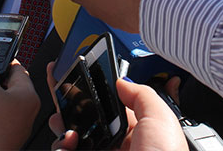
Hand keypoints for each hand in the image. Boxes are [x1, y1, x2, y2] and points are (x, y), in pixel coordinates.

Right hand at [51, 79, 186, 150]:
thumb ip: (142, 95)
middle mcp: (115, 144)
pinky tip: (67, 143)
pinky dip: (61, 146)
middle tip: (62, 97)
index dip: (93, 92)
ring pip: (70, 138)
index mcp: (136, 130)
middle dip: (70, 107)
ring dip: (62, 127)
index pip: (110, 105)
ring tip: (66, 127)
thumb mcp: (161, 119)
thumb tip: (121, 81)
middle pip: (85, 120)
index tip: (77, 78)